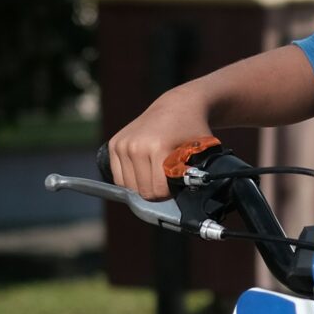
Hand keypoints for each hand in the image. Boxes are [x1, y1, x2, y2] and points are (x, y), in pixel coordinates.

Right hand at [107, 83, 215, 199]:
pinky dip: (131, 179)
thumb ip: (191, 178)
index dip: (170, 194)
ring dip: (143, 185)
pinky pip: (118, 177)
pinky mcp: (114, 144)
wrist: (178, 106)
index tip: (178, 185)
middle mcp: (136, 145)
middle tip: (168, 180)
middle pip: (142, 191)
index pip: (158, 191)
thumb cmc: (192, 132)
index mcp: (157, 147)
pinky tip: (144, 170)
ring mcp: (122, 144)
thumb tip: (186, 206)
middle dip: (157, 191)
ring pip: (128, 187)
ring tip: (156, 174)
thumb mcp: (199, 154)